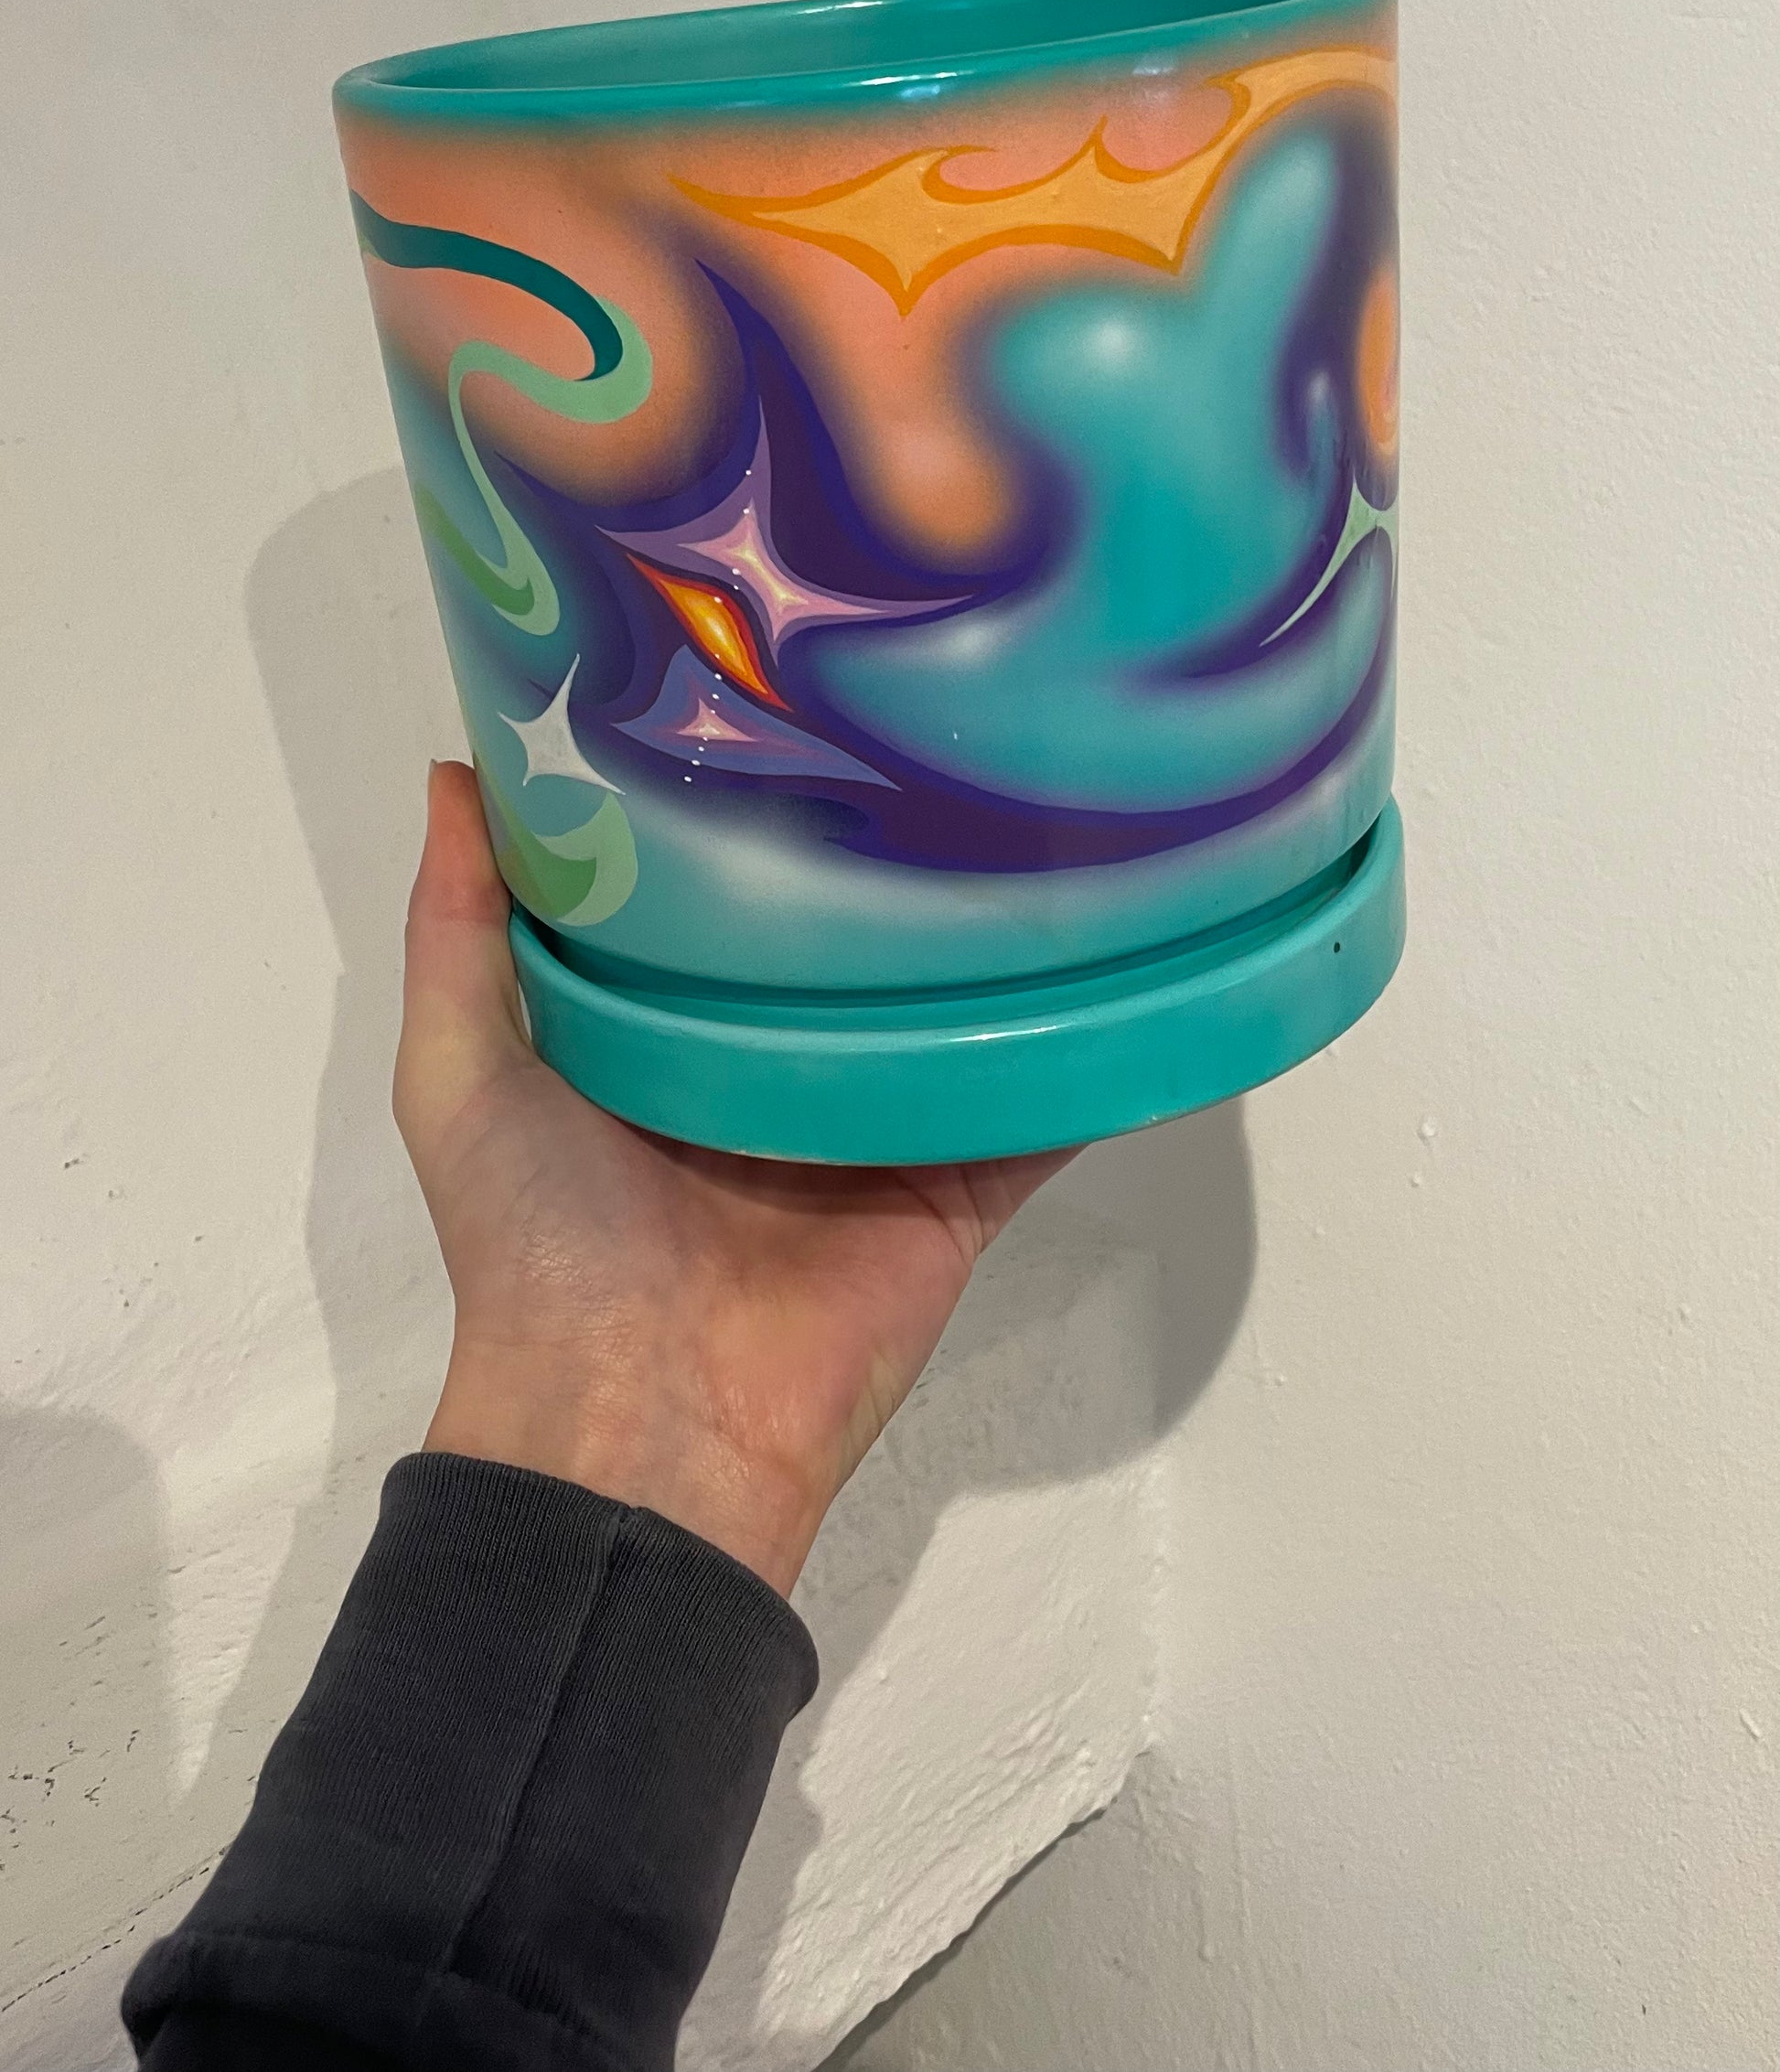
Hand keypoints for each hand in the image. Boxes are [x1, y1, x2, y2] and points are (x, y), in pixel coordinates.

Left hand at [398, 763, 1072, 1593]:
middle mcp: (783, 1071)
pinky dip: (1094, 1045)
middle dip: (893, 851)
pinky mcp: (961, 1188)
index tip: (783, 678)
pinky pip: (1043, 1105)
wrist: (638, 1425)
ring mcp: (881, 1129)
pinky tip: (1145, 945)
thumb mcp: (461, 1071)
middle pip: (853, 944)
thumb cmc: (538, 1241)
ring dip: (1004, 931)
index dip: (745, 804)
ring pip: (957, 1008)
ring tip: (1065, 791)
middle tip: (948, 702)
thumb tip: (461, 769)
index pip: (724, 897)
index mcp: (670, 1038)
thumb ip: (459, 930)